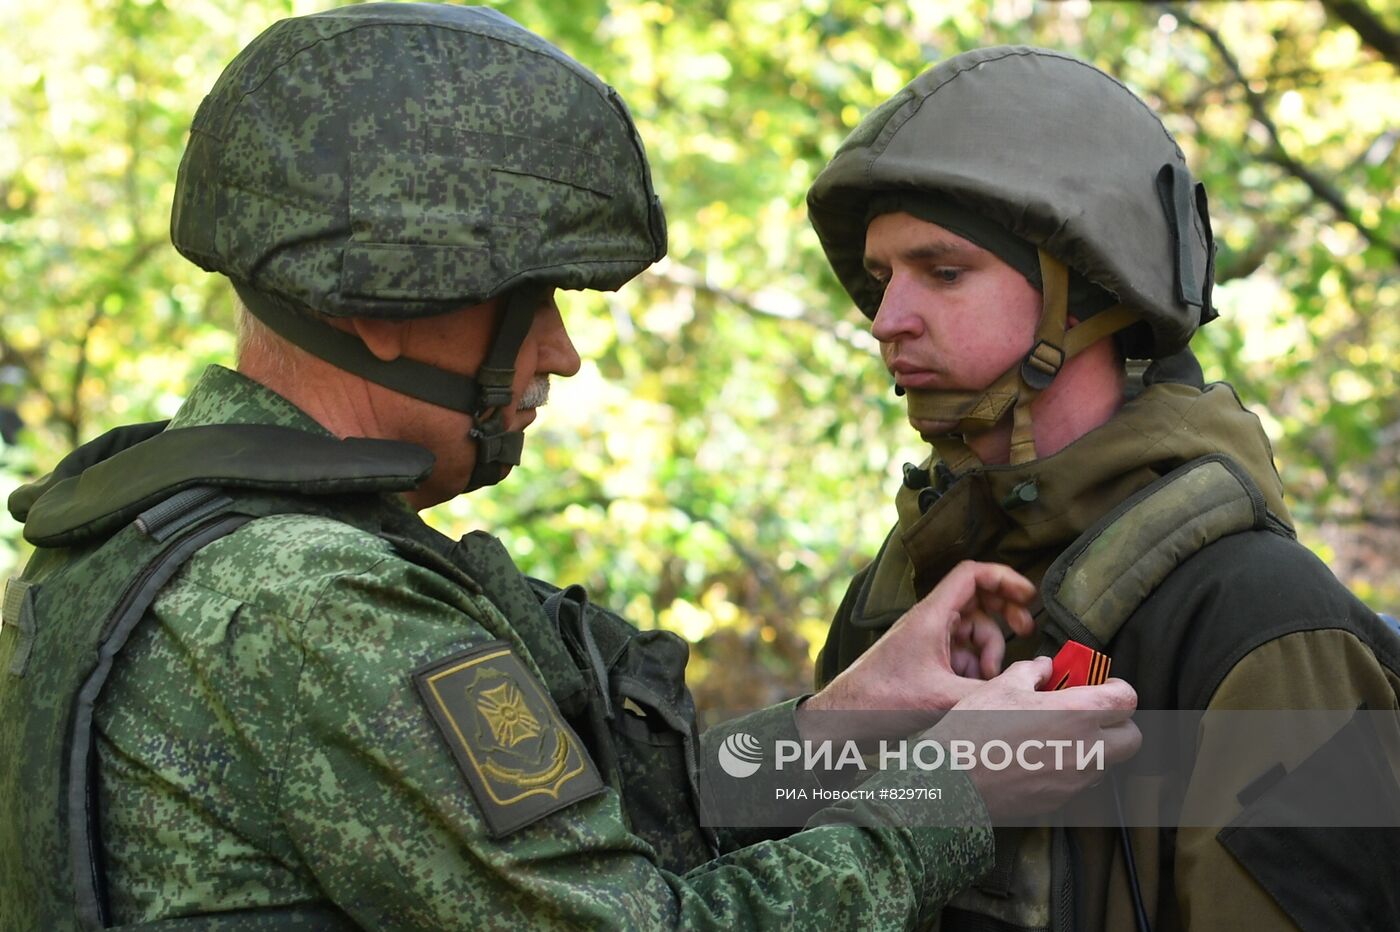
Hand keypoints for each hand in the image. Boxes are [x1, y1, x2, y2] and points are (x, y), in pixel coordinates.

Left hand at [805, 560, 1036, 718]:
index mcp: (932, 615)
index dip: (1004, 578)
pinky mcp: (928, 655)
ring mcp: (930, 637)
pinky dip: (974, 665)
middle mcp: (931, 619)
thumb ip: (987, 694)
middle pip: (978, 598)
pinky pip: (961, 650)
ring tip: (988, 677)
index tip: (1028, 595)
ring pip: (973, 630)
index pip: (971, 574)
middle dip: (1005, 613)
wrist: (850, 712)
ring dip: (988, 651)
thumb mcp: (943, 697)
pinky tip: (972, 687)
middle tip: (1025, 628)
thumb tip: (1023, 691)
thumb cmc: (883, 697)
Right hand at [931, 658, 1141, 818]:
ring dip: (1096, 746)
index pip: (1126, 699)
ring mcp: (1075, 780)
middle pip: (1132, 737)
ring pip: (1108, 762)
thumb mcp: (1002, 685)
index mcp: (1077, 714)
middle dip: (1118, 723)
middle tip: (1089, 712)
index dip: (1116, 689)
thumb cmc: (975, 729)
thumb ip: (1033, 672)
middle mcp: (1086, 750)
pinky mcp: (1060, 802)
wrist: (952, 781)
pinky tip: (1040, 758)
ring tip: (1060, 735)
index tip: (1100, 686)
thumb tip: (1045, 668)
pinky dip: (1072, 768)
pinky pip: (1081, 781)